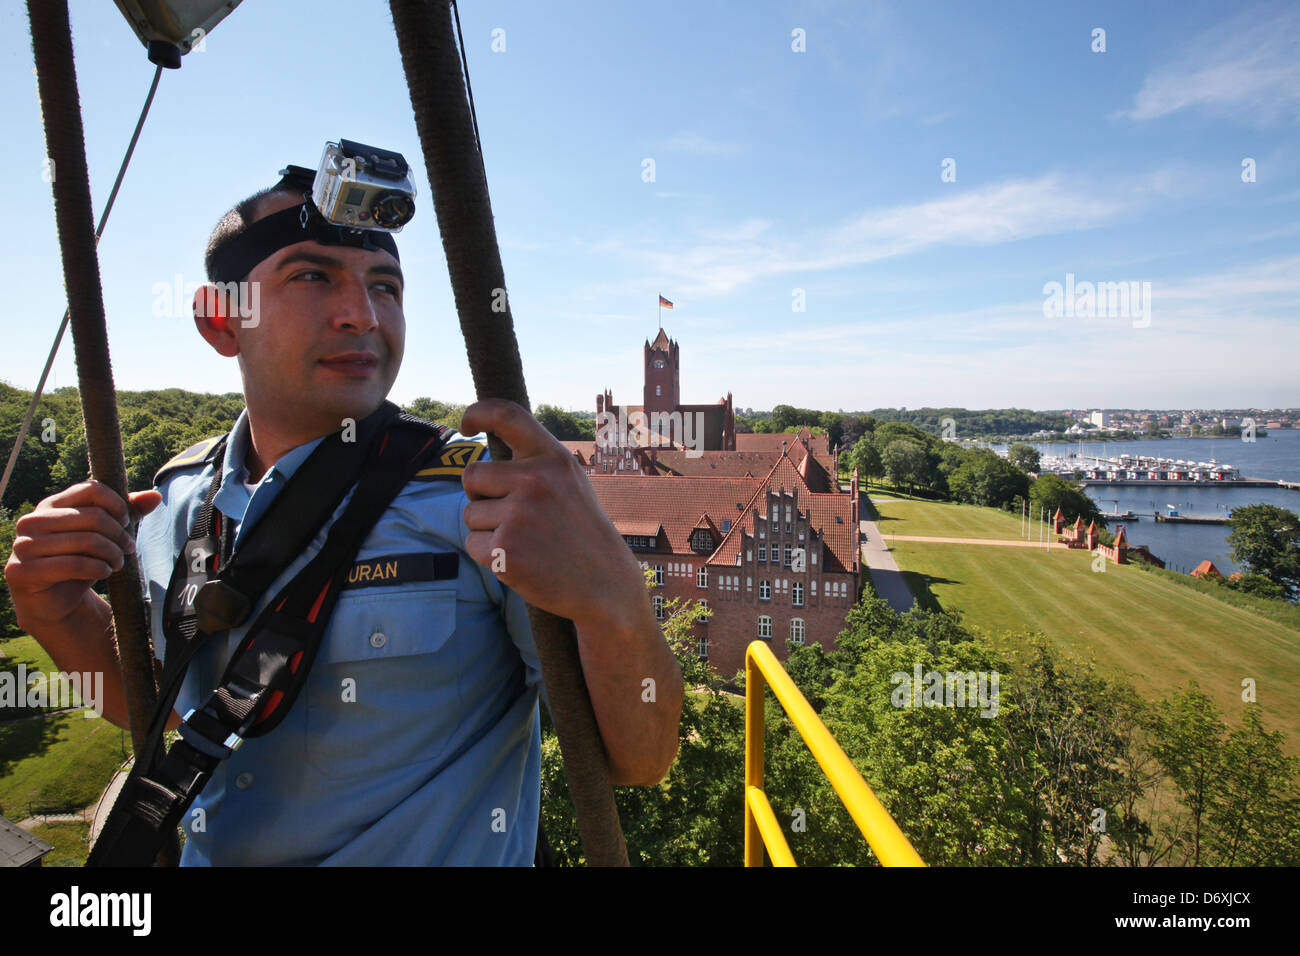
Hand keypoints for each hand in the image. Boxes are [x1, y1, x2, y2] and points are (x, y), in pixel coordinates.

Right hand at [4, 480, 160, 629]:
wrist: (54, 601)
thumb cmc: (79, 561)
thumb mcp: (104, 535)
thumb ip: (127, 513)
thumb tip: (154, 496)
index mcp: (50, 505)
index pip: (92, 489)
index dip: (117, 504)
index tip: (125, 522)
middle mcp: (32, 521)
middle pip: (94, 517)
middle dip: (119, 535)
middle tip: (128, 549)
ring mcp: (24, 546)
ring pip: (87, 541)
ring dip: (112, 554)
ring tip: (118, 563)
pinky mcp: (23, 571)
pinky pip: (73, 565)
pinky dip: (98, 568)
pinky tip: (105, 572)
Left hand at [459, 399, 644, 626]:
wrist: (605, 583)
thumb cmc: (580, 531)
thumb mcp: (569, 483)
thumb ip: (534, 464)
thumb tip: (485, 458)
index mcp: (553, 458)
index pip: (507, 415)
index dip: (477, 413)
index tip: (465, 425)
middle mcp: (535, 480)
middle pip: (472, 476)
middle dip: (481, 496)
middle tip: (512, 515)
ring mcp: (519, 515)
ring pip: (470, 514)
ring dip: (487, 530)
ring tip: (526, 541)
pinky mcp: (505, 549)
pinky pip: (472, 544)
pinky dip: (489, 556)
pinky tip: (521, 560)